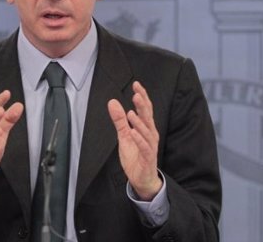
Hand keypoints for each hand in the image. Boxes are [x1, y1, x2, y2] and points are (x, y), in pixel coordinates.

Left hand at [108, 81, 161, 200]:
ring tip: (130, 113)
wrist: (142, 178)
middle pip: (148, 117)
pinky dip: (139, 139)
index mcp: (145, 127)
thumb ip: (119, 120)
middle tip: (136, 94)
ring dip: (139, 122)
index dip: (142, 96)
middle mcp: (150, 134)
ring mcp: (150, 146)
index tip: (136, 84)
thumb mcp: (124, 135)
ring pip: (146, 132)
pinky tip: (132, 132)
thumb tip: (112, 102)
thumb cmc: (135, 155)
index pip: (145, 109)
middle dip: (143, 105)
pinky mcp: (148, 158)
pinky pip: (145, 148)